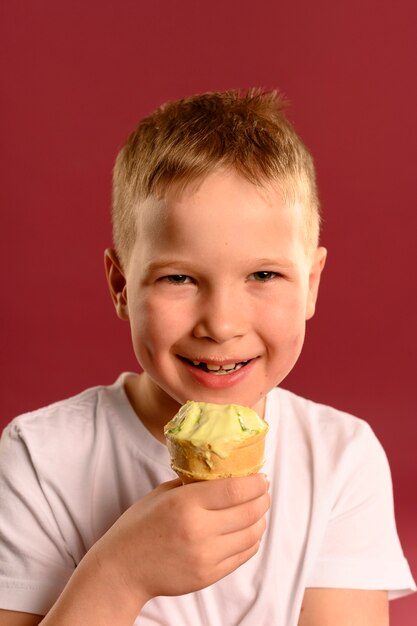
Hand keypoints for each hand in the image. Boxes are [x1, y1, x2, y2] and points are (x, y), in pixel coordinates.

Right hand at [92, 473, 269, 602]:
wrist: (123, 569)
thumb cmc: (140, 525)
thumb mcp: (163, 493)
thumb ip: (194, 484)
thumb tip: (226, 474)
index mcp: (185, 503)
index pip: (236, 490)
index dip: (256, 482)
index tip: (261, 477)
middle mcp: (199, 530)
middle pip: (249, 511)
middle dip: (263, 498)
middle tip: (263, 491)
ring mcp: (206, 556)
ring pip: (252, 534)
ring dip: (260, 519)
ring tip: (257, 509)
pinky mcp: (209, 576)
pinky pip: (244, 555)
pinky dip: (251, 540)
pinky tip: (247, 530)